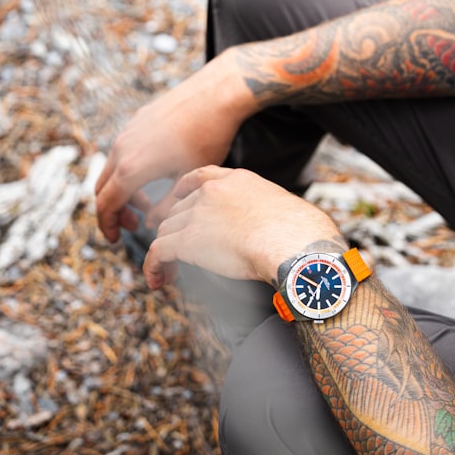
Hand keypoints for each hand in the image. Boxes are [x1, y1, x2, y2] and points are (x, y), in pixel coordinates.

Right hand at [94, 52, 253, 242]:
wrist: (215, 94)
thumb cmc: (207, 138)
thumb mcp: (189, 180)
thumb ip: (167, 207)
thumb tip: (151, 224)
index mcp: (131, 168)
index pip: (106, 205)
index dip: (108, 226)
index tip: (116, 240)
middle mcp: (122, 149)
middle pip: (103, 188)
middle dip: (115, 211)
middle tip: (136, 224)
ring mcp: (128, 132)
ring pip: (113, 168)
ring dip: (125, 190)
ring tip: (149, 201)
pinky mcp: (138, 121)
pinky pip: (123, 151)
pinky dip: (130, 169)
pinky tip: (155, 174)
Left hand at [141, 166, 342, 290]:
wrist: (293, 242)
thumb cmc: (301, 232)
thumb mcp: (283, 208)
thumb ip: (266, 213)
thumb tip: (276, 231)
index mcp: (237, 180)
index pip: (200, 177)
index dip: (184, 189)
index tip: (177, 197)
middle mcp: (213, 192)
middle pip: (179, 209)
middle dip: (175, 230)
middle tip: (177, 252)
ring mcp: (198, 214)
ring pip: (166, 231)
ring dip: (164, 251)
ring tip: (167, 272)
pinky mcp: (188, 240)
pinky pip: (159, 251)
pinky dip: (153, 265)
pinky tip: (156, 278)